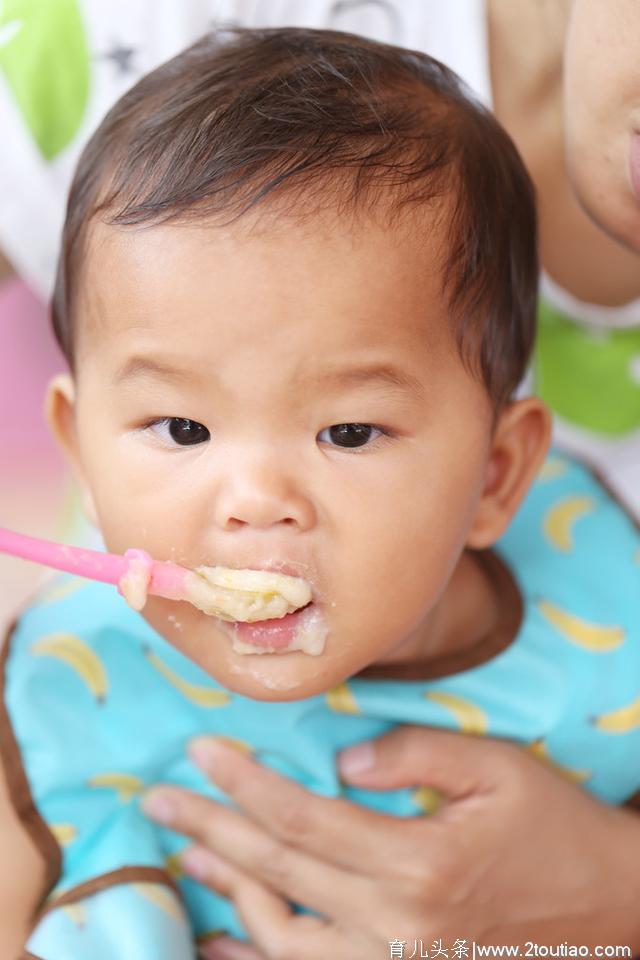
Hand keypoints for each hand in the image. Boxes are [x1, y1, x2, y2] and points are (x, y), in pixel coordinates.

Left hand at [142, 728, 639, 958]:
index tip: (201, 750)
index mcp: (418, 863)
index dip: (244, 782)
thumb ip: (413, 756)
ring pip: (283, 936)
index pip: (304, 817)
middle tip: (161, 798)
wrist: (607, 911)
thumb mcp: (495, 769)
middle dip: (211, 830)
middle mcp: (395, 925)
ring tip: (186, 852)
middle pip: (280, 872)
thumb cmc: (551, 827)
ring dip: (228, 889)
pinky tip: (223, 937)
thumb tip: (339, 758)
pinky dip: (258, 957)